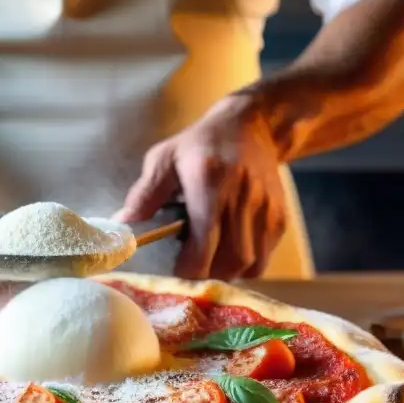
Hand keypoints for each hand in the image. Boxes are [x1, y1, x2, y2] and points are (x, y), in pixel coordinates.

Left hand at [116, 95, 286, 280]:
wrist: (251, 127)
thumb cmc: (201, 145)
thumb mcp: (165, 158)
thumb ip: (145, 193)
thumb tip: (124, 225)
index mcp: (209, 186)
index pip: (202, 249)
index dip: (186, 270)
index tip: (171, 270)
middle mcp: (242, 200)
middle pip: (229, 263)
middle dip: (207, 275)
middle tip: (189, 268)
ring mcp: (266, 210)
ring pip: (250, 265)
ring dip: (227, 272)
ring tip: (209, 260)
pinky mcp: (280, 218)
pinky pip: (264, 258)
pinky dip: (245, 264)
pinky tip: (228, 249)